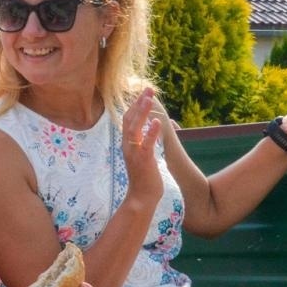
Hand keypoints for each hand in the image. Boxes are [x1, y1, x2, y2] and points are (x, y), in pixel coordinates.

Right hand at [120, 89, 163, 204]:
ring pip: (135, 128)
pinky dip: (151, 132)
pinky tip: (158, 122)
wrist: (141, 198)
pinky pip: (146, 144)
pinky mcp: (143, 160)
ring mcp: (134, 153)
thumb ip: (147, 141)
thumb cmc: (145, 178)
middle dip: (139, 102)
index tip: (144, 93)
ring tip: (150, 98)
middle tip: (149, 89)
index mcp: (127, 144)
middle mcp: (127, 145)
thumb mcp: (144, 156)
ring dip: (143, 112)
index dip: (136, 105)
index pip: (128, 119)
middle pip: (129, 119)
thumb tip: (155, 128)